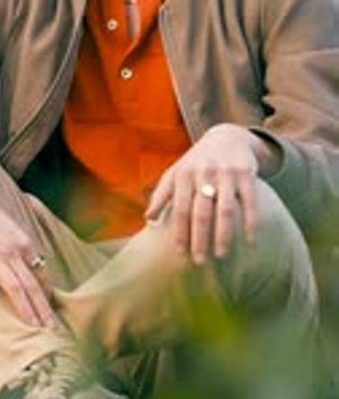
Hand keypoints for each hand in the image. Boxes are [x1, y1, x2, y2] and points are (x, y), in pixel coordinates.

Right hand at [0, 153, 55, 328]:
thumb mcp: (11, 228)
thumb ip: (21, 247)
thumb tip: (32, 264)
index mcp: (25, 243)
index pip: (41, 274)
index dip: (47, 294)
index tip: (52, 311)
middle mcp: (14, 251)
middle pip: (34, 285)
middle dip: (45, 309)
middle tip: (54, 330)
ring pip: (16, 288)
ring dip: (27, 310)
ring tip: (34, 329)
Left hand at [145, 124, 259, 264]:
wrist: (227, 136)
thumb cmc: (196, 162)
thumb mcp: (176, 172)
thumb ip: (162, 194)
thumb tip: (148, 219)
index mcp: (184, 174)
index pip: (181, 208)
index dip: (180, 231)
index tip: (180, 253)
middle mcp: (204, 172)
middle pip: (202, 211)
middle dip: (200, 238)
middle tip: (199, 261)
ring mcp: (226, 173)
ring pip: (225, 209)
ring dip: (223, 234)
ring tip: (221, 254)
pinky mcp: (246, 173)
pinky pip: (250, 202)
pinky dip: (251, 222)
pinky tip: (250, 241)